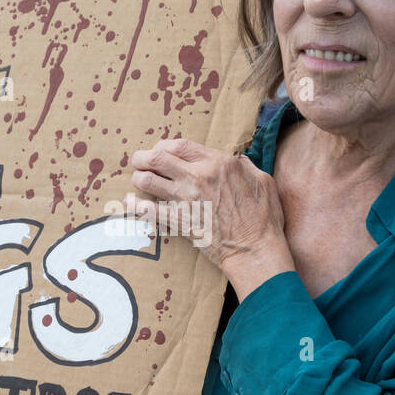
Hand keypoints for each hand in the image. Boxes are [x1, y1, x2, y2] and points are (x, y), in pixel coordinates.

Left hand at [129, 137, 291, 290]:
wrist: (254, 250)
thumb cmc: (263, 218)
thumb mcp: (262, 181)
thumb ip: (245, 166)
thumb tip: (237, 160)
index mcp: (218, 163)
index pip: (180, 145)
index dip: (164, 145)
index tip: (159, 150)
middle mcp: (198, 176)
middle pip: (157, 158)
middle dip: (143, 158)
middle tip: (139, 161)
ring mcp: (186, 199)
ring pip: (148, 180)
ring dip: (139, 178)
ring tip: (138, 180)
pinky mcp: (179, 221)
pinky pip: (147, 210)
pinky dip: (135, 205)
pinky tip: (130, 203)